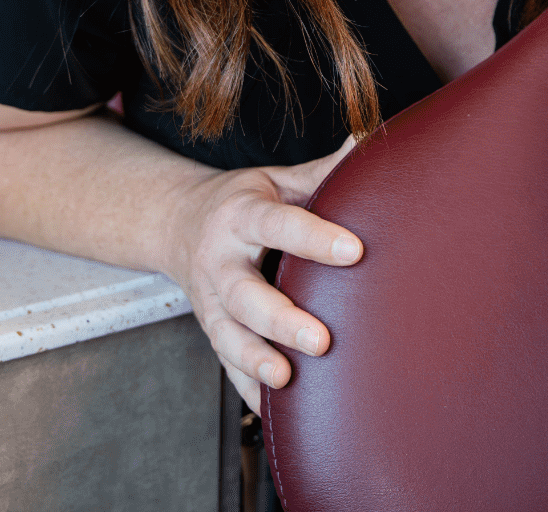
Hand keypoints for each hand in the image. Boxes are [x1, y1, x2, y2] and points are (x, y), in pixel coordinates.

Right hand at [163, 136, 361, 412]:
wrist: (176, 224)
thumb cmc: (244, 201)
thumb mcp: (276, 178)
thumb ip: (322, 170)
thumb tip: (371, 140)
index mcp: (242, 215)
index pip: (280, 224)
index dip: (315, 238)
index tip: (355, 252)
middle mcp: (220, 260)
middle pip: (245, 294)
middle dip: (281, 318)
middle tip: (322, 338)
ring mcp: (210, 300)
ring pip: (229, 333)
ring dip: (256, 359)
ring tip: (289, 378)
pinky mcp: (211, 327)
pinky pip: (225, 362)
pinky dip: (246, 386)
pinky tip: (273, 407)